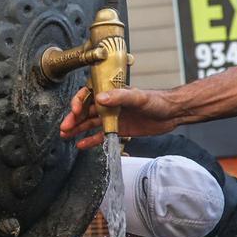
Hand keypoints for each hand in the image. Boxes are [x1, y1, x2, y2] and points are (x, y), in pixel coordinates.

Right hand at [59, 86, 182, 149]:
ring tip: (65, 135)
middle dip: (73, 118)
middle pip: (86, 111)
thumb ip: (120, 97)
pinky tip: (81, 144)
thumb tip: (100, 98)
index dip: (79, 102)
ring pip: (90, 123)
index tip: (75, 111)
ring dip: (78, 129)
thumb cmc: (157, 101)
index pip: (89, 95)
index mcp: (112, 92)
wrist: (172, 113)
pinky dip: (91, 139)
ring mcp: (113, 117)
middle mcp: (110, 104)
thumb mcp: (138, 97)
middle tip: (64, 128)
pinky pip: (101, 134)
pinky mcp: (119, 129)